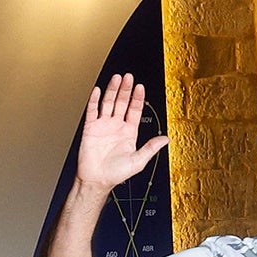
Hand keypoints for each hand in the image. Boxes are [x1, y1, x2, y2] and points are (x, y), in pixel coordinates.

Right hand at [77, 73, 169, 188]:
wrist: (97, 179)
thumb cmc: (116, 173)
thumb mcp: (139, 161)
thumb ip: (151, 148)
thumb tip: (166, 139)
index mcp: (129, 132)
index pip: (134, 110)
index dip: (137, 98)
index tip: (140, 87)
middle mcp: (116, 126)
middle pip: (122, 103)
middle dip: (125, 89)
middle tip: (128, 77)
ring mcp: (103, 125)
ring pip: (108, 103)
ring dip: (112, 90)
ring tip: (116, 78)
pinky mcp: (90, 127)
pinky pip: (92, 111)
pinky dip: (94, 100)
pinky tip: (98, 90)